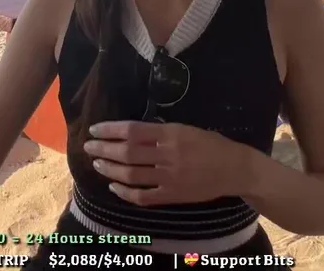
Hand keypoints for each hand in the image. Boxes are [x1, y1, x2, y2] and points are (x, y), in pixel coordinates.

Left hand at [85, 120, 253, 205]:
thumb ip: (160, 131)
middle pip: (127, 152)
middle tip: (89, 146)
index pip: (132, 131)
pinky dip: (125, 192)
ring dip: (110, 169)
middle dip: (103, 149)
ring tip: (97, 163)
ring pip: (131, 174)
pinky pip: (143, 196)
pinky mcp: (172, 195)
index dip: (110, 130)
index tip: (95, 129)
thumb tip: (131, 131)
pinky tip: (114, 186)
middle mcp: (168, 154)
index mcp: (171, 134)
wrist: (234, 169)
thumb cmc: (211, 144)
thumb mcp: (186, 128)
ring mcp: (169, 177)